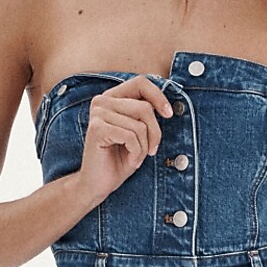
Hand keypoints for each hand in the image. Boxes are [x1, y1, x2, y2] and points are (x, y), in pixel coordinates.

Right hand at [76, 76, 173, 202]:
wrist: (98, 184)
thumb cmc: (119, 159)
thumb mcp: (139, 133)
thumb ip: (146, 115)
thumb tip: (167, 107)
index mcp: (112, 97)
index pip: (140, 82)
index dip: (158, 96)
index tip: (168, 114)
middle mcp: (102, 101)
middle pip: (145, 108)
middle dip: (154, 133)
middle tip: (150, 151)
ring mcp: (98, 114)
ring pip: (140, 125)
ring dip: (144, 147)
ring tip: (135, 157)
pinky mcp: (97, 128)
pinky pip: (131, 137)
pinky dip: (136, 153)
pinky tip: (129, 161)